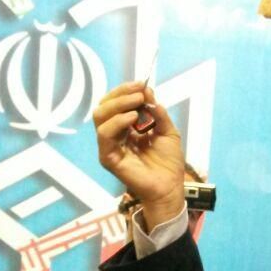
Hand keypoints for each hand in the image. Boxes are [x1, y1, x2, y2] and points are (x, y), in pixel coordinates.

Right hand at [93, 82, 186, 227]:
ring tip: (137, 103)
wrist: (170, 186)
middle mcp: (114, 135)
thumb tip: (147, 91)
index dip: (125, 91)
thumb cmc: (168, 162)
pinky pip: (105, 134)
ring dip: (118, 104)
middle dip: (120, 94)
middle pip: (104, 106)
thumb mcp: (168, 131)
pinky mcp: (108, 157)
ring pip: (100, 116)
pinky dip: (117, 122)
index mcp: (125, 128)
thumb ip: (157, 112)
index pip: (115, 103)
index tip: (142, 84)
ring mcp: (109, 146)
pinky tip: (133, 118)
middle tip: (138, 93)